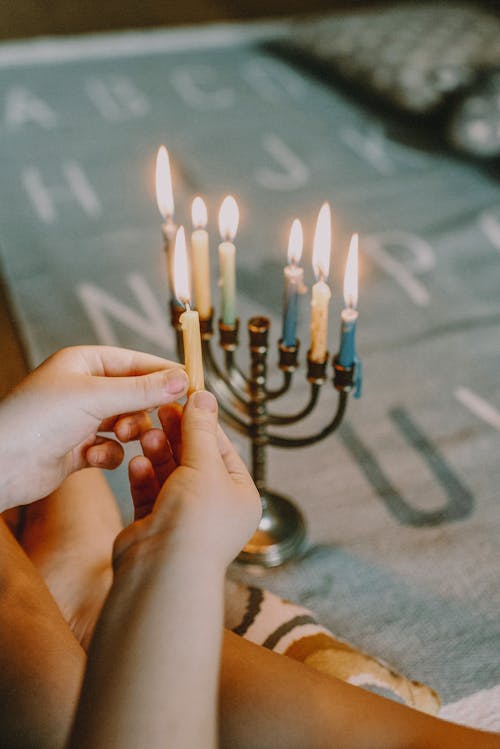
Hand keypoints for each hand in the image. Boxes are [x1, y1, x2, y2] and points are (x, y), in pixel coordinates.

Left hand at [0, 346, 187, 508]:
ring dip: (129, 431)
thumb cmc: (36, 420)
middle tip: (163, 418)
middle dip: (145, 407)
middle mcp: (82, 389)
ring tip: (124, 436)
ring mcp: (80, 420)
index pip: (135, 362)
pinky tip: (97, 458)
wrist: (0, 466)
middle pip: (133, 394)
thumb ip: (143, 390)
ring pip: (125, 423)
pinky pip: (111, 449)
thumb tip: (183, 378)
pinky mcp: (78, 450)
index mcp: (83, 363)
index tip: (191, 384)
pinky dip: (110, 454)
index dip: (163, 372)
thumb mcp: (96, 397)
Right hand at [117, 390, 260, 571]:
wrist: (164, 572)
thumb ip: (200, 430)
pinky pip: (150, 492)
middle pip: (194, 460)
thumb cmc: (196, 522)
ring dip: (157, 453)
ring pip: (169, 473)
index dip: (203, 423)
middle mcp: (214, 508)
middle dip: (176, 435)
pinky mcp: (155, 524)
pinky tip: (136, 462)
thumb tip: (205, 395)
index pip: (222, 450)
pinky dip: (144, 476)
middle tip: (160, 409)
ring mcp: (184, 517)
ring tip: (145, 434)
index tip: (185, 398)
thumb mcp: (204, 465)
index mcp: (239, 496)